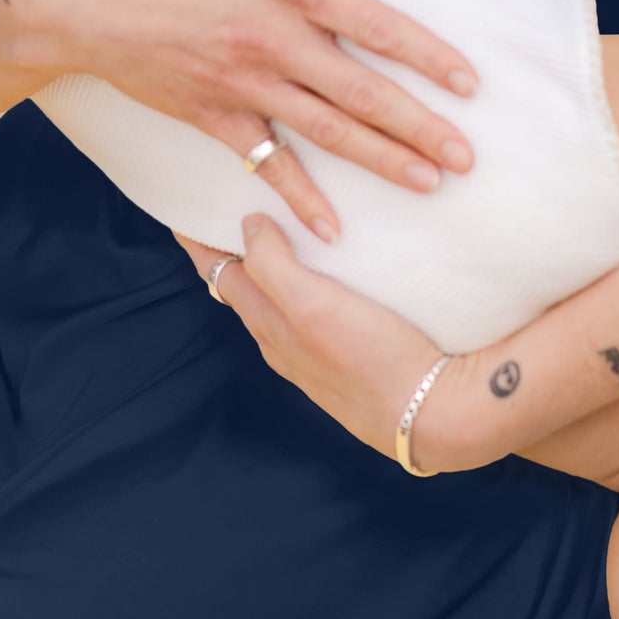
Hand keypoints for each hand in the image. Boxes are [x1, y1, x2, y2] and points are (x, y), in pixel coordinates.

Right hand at [32, 0, 478, 241]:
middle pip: (362, 91)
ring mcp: (242, 84)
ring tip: (429, 183)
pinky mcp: (211, 116)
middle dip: (420, 126)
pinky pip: (266, 163)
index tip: (467, 83)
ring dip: (382, 159)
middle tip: (467, 155)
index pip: (375, 24)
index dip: (426, 55)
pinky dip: (300, 197)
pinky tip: (333, 227)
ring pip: (326, 130)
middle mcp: (273, 38)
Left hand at [175, 218, 492, 472]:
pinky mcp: (349, 356)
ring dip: (266, 266)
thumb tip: (247, 227)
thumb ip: (274, 267)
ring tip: (270, 226)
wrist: (435, 413)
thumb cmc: (373, 358)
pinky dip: (301, 284)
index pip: (220, 272)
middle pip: (243, 287)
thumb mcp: (312, 307)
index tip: (183, 207)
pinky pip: (310, 312)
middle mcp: (284, 342)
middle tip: (222, 205)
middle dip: (227, 249)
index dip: (200, 239)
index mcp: (270, 324)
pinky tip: (324, 274)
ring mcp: (316, 354)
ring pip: (277, 301)